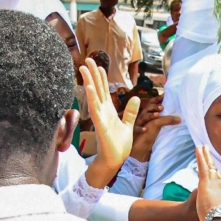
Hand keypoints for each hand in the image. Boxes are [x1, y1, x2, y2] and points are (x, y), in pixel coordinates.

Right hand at [82, 57, 138, 186]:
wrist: (114, 161)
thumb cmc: (118, 146)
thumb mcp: (128, 126)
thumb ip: (130, 112)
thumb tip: (136, 98)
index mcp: (109, 111)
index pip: (104, 90)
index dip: (101, 77)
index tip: (98, 65)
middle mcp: (102, 112)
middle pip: (97, 89)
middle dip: (93, 74)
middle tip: (87, 59)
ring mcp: (100, 117)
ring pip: (93, 96)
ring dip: (89, 82)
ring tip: (84, 68)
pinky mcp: (100, 125)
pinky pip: (95, 110)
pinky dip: (92, 98)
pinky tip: (89, 88)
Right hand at [130, 99, 180, 161]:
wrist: (139, 150)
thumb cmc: (148, 136)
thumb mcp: (158, 127)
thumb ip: (166, 120)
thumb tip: (180, 119)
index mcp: (147, 114)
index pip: (151, 103)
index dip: (157, 99)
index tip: (165, 95)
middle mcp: (141, 118)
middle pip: (146, 108)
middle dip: (154, 106)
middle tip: (162, 107)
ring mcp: (137, 125)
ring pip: (142, 117)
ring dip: (150, 115)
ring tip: (157, 115)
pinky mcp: (134, 133)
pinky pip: (136, 130)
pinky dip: (140, 129)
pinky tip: (146, 129)